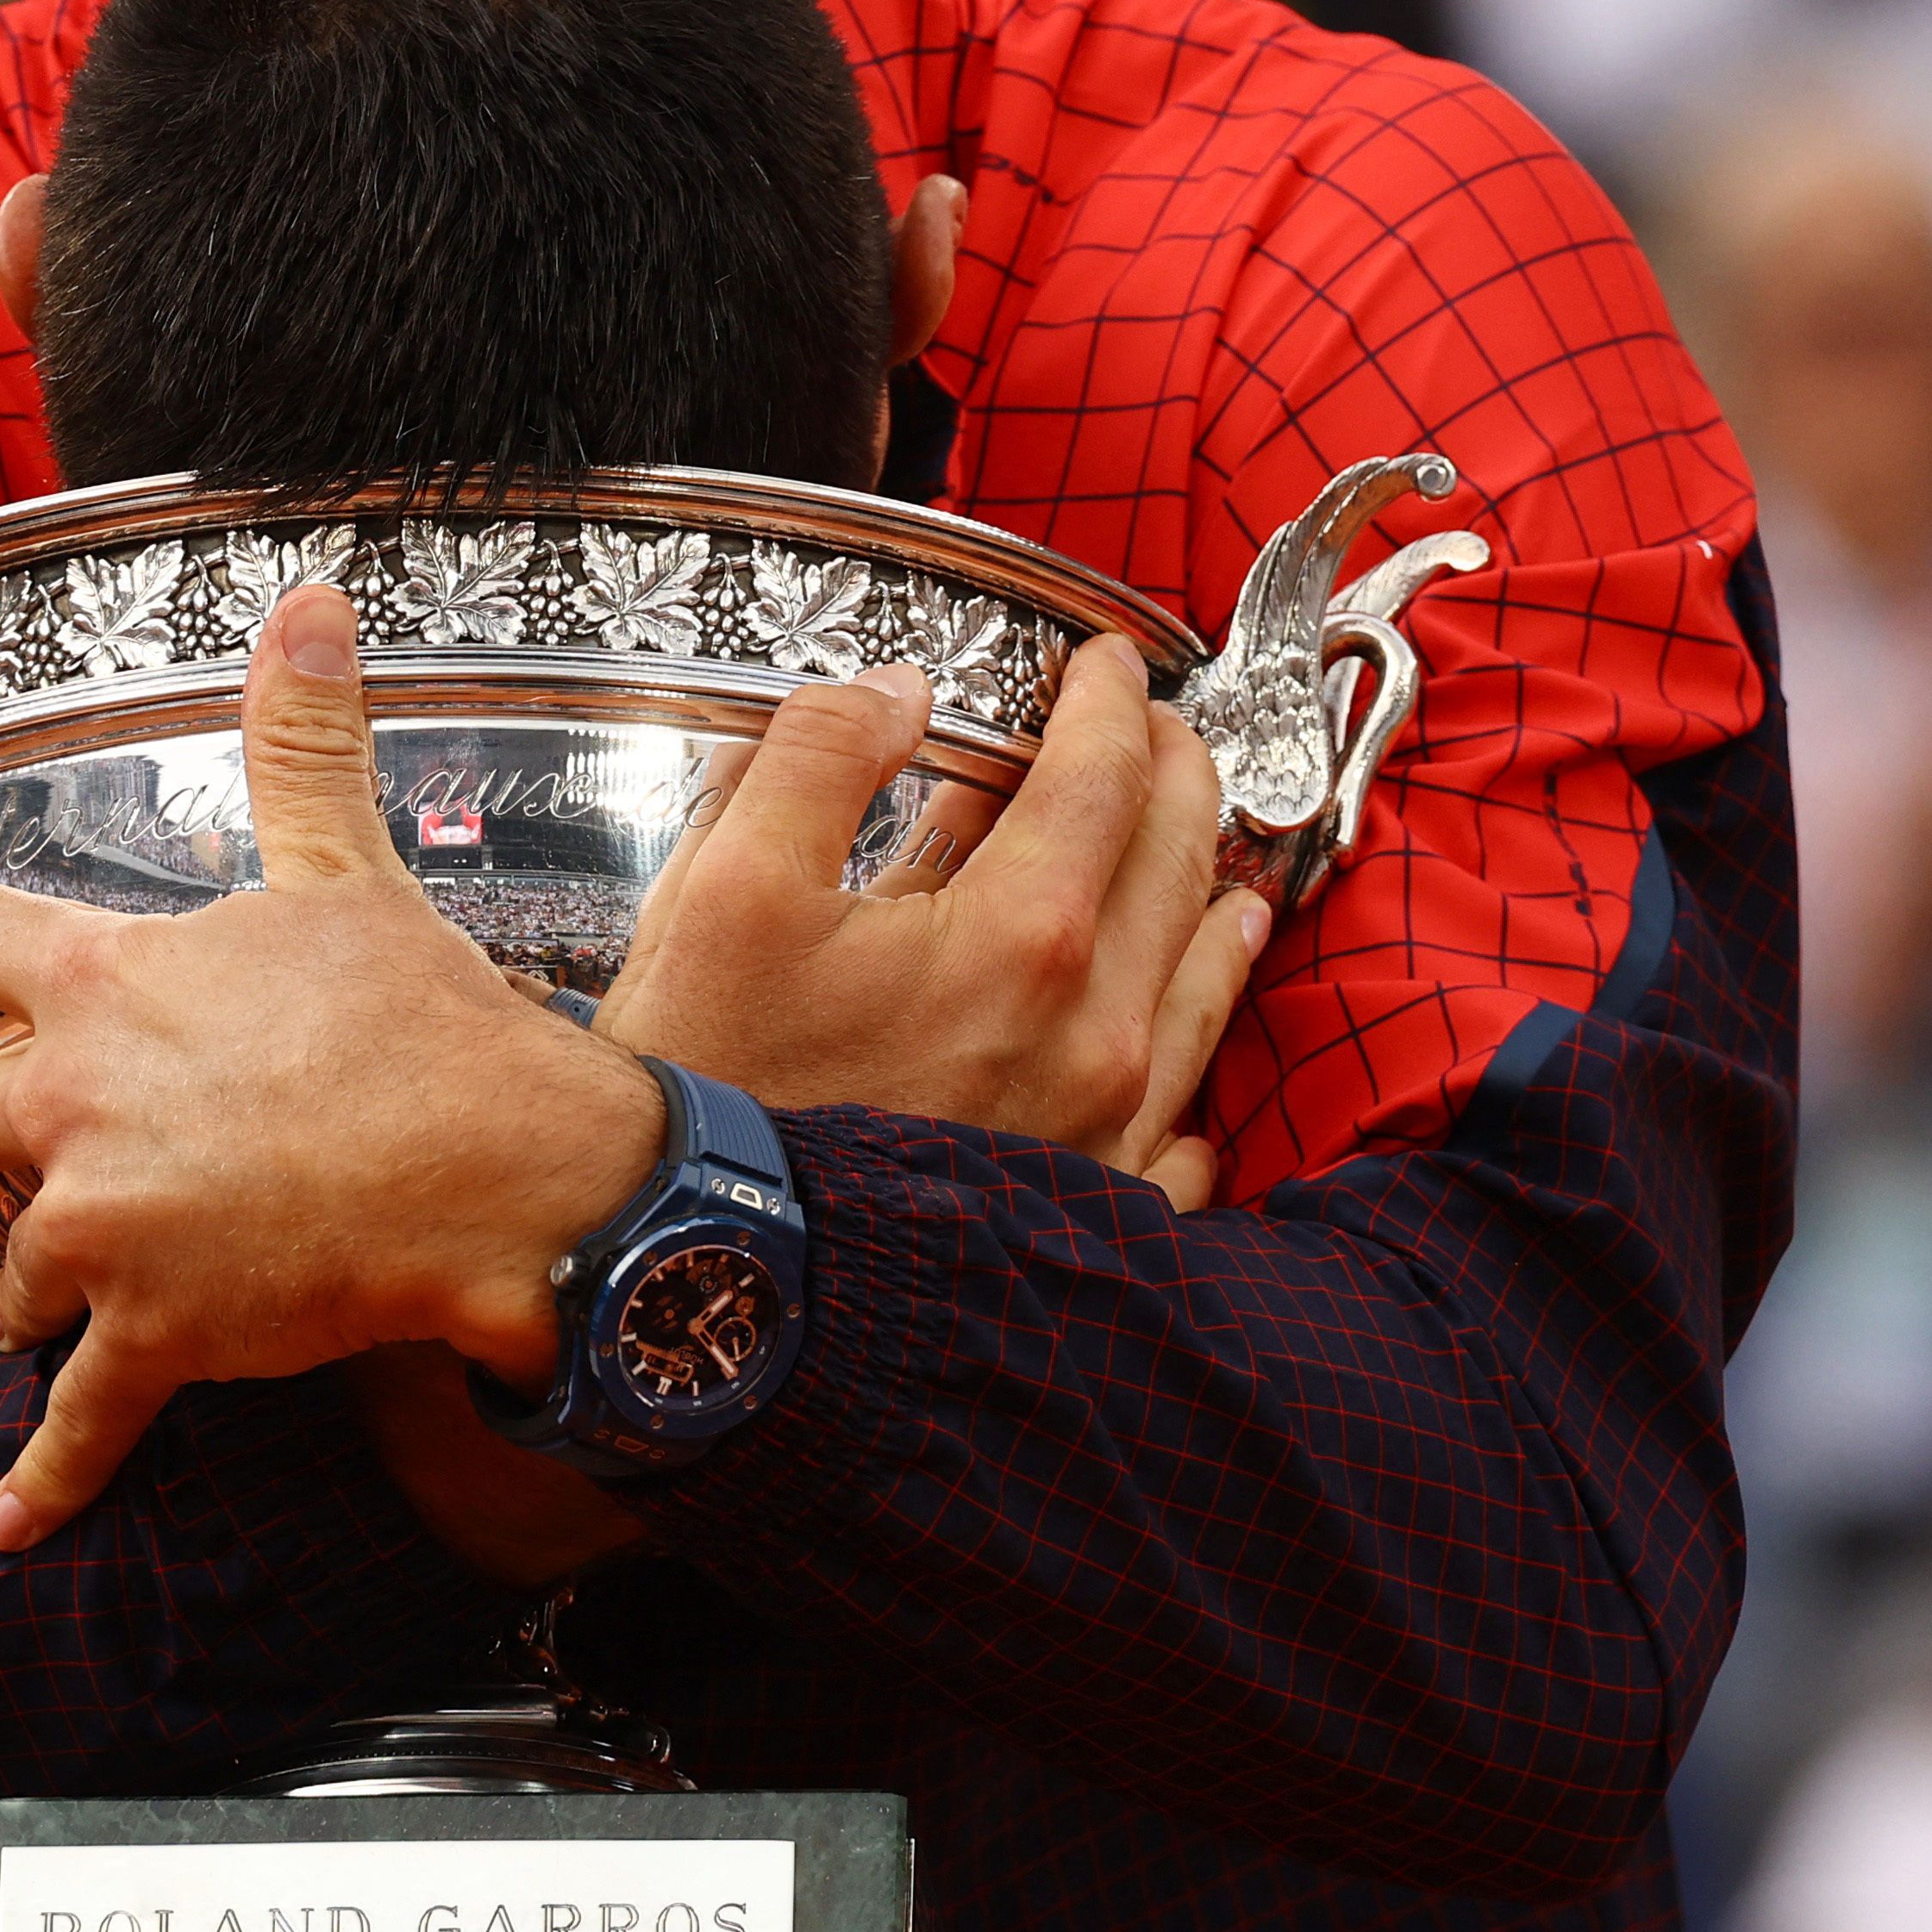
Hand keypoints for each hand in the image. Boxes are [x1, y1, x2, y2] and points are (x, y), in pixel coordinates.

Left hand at [0, 585, 664, 1549]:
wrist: (500, 1170)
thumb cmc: (425, 1023)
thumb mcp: (345, 870)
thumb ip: (302, 744)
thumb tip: (305, 609)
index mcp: (108, 982)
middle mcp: (76, 1102)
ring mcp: (104, 1226)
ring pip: (12, 1272)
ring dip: (7, 1295)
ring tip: (2, 1316)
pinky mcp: (155, 1330)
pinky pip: (83, 1421)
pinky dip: (44, 1482)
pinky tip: (2, 1527)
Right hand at [598, 637, 1266, 1207]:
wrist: (702, 1267)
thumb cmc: (711, 1086)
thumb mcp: (725, 889)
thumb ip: (818, 759)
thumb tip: (894, 692)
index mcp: (1019, 938)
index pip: (1106, 777)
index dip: (1111, 700)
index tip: (1107, 664)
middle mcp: (1092, 1034)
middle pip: (1178, 867)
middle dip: (1179, 777)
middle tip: (1163, 735)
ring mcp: (1104, 1131)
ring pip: (1200, 994)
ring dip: (1214, 911)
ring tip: (1228, 880)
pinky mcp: (1088, 1212)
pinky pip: (1182, 1137)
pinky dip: (1194, 1082)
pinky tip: (1185, 1074)